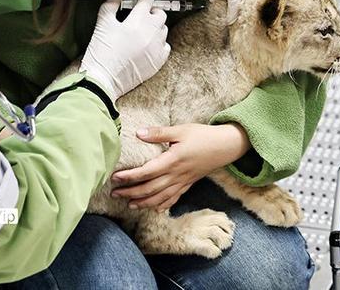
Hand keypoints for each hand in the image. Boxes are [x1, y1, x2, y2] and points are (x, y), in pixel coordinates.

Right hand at [80, 0, 169, 100]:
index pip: (148, 0)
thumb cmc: (100, 52)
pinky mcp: (159, 61)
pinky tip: (147, 46)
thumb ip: (111, 5)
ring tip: (142, 31)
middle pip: (160, 14)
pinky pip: (165, 46)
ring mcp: (157, 48)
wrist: (104, 80)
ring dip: (155, 27)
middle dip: (152, 11)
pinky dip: (159, 43)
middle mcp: (151, 33)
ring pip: (163, 30)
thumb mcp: (102, 24)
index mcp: (137, 21)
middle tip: (141, 15)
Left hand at [110, 123, 249, 211]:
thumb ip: (159, 133)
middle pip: (150, 188)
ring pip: (160, 197)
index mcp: (172, 160)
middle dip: (131, 192)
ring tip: (129, 204)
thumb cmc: (202, 136)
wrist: (225, 146)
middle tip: (114, 194)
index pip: (146, 172)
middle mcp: (176, 175)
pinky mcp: (188, 184)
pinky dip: (163, 205)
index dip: (129, 177)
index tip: (115, 178)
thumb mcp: (180, 130)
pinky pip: (174, 198)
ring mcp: (183, 182)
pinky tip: (155, 209)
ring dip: (144, 203)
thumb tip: (138, 133)